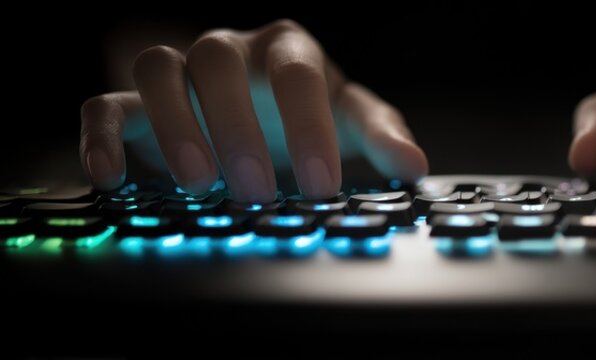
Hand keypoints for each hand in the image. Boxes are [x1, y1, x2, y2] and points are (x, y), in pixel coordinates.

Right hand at [80, 19, 427, 201]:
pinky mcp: (134, 102)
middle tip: (256, 190)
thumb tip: (413, 168)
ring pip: (158, 68)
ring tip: (200, 185)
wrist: (258, 111)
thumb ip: (381, 138)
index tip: (320, 184)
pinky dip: (101, 138)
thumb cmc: (308, 116)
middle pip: (218, 60)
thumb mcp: (350, 123)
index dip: (308, 126)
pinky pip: (104, 105)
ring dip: (173, 124)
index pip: (297, 72)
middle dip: (237, 126)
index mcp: (288, 51)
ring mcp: (180, 71)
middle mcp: (230, 50)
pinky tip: (114, 179)